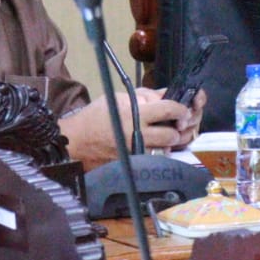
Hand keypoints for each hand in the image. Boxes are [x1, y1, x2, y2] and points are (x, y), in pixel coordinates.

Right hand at [58, 88, 205, 169]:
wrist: (76, 141)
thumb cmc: (96, 115)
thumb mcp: (120, 97)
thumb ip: (145, 95)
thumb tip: (166, 95)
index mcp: (134, 115)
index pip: (168, 110)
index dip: (181, 109)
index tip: (183, 108)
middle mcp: (137, 136)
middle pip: (172, 135)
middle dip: (178, 128)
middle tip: (175, 123)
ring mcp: (135, 153)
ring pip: (166, 150)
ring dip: (170, 142)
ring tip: (165, 134)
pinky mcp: (132, 164)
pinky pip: (155, 159)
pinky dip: (159, 152)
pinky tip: (155, 145)